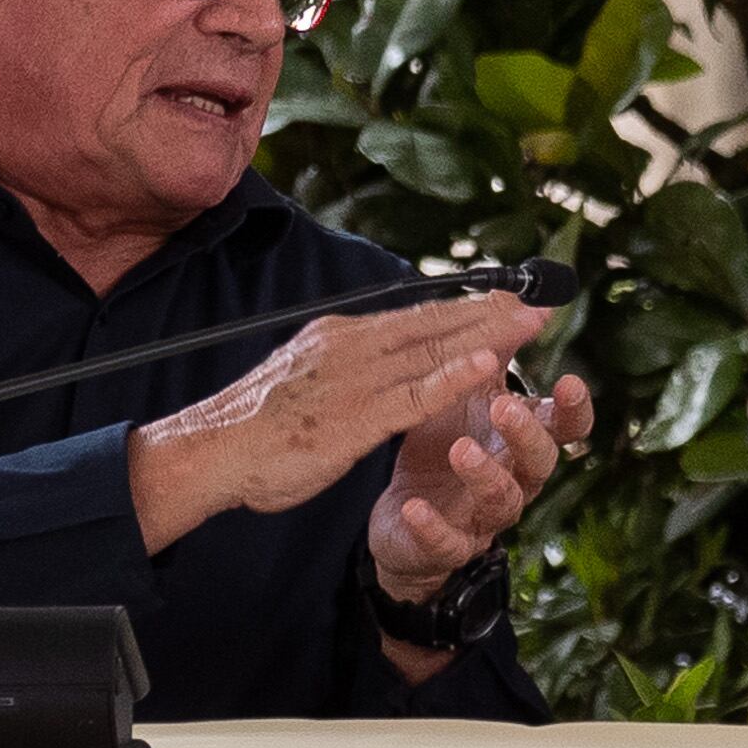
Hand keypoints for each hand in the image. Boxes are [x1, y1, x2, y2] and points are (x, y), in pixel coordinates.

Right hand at [124, 291, 547, 554]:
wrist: (207, 452)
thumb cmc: (255, 426)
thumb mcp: (305, 378)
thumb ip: (345, 364)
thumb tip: (373, 352)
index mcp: (340, 336)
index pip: (415, 315)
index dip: (466, 306)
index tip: (508, 296)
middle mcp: (352, 346)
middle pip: (434, 323)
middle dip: (491, 311)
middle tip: (540, 300)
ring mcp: (355, 379)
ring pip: (434, 350)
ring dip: (489, 334)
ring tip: (533, 321)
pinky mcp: (355, 417)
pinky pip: (416, 392)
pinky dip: (454, 375)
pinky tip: (489, 364)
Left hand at [370, 369, 591, 597]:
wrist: (402, 515)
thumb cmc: (444, 443)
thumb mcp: (468, 392)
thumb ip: (495, 348)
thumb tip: (529, 298)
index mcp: (523, 439)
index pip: (564, 424)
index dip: (573, 407)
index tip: (570, 380)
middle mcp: (515, 478)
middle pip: (541, 461)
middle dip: (527, 434)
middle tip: (502, 406)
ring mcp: (483, 515)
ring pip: (501, 500)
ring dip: (485, 474)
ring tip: (460, 449)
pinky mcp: (446, 545)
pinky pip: (447, 542)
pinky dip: (432, 526)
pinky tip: (413, 508)